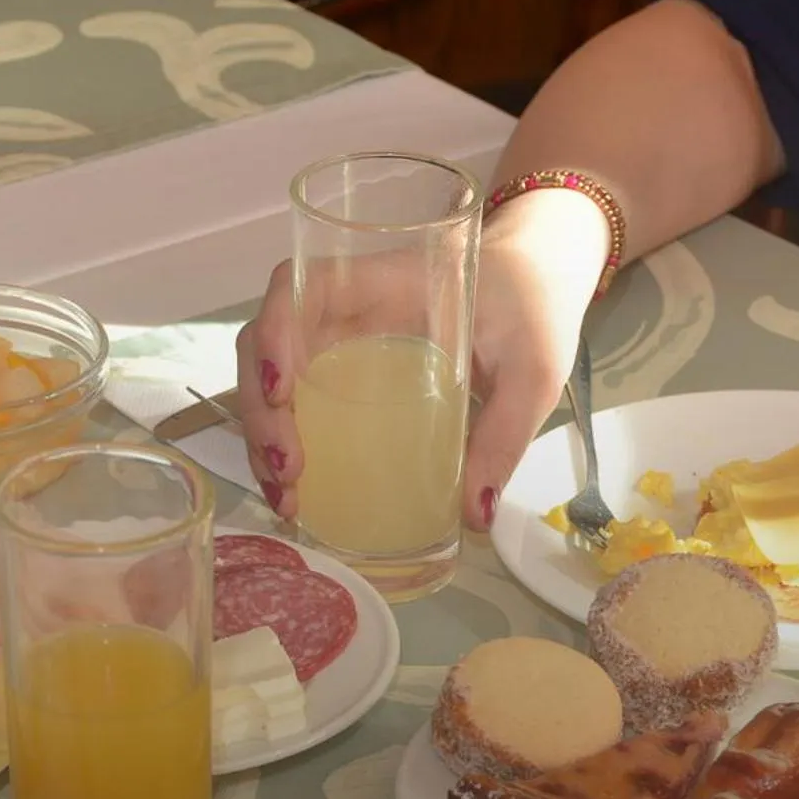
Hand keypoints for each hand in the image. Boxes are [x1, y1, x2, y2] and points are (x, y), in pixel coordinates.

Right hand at [234, 188, 607, 531]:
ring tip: (287, 496)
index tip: (282, 389)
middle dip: (261, 409)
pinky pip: (296, 402)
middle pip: (267, 341)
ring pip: (270, 377)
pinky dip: (285, 444)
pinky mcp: (344, 374)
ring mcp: (340, 341)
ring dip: (264, 436)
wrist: (536, 292)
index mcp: (387, 283)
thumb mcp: (532, 370)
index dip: (275, 331)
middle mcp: (348, 308)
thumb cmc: (532, 311)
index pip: (303, 287)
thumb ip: (506, 435)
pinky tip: (296, 492)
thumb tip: (474, 515)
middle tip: (288, 473)